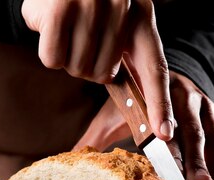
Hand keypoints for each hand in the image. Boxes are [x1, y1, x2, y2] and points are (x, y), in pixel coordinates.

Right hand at [21, 0, 175, 141]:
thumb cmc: (87, 10)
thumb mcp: (117, 25)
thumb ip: (131, 59)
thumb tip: (145, 111)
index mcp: (142, 15)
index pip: (155, 68)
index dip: (160, 103)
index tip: (164, 133)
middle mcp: (120, 7)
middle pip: (102, 75)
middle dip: (88, 68)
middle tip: (83, 43)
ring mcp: (88, 6)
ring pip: (77, 68)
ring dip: (68, 60)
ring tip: (69, 34)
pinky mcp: (57, 10)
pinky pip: (53, 59)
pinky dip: (49, 54)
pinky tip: (52, 32)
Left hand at [73, 71, 213, 179]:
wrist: (166, 78)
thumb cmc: (133, 103)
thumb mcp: (113, 113)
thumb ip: (94, 137)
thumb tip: (68, 159)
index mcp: (156, 92)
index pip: (160, 112)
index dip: (161, 125)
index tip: (161, 141)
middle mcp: (185, 96)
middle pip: (191, 128)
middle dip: (193, 156)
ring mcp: (206, 107)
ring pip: (212, 138)